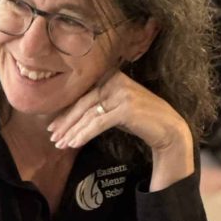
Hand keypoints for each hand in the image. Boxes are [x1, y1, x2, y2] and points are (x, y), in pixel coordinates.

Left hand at [47, 70, 193, 190]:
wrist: (169, 129)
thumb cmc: (139, 119)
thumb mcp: (115, 107)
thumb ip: (96, 105)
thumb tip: (67, 118)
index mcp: (110, 75)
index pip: (82, 95)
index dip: (65, 112)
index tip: (52, 126)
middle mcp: (115, 80)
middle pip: (82, 104)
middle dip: (65, 123)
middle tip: (53, 138)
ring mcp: (121, 92)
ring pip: (88, 115)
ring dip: (72, 132)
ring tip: (61, 144)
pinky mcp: (125, 108)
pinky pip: (98, 123)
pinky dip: (83, 134)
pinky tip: (73, 144)